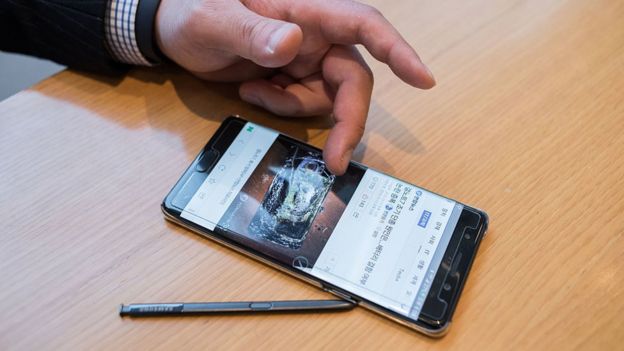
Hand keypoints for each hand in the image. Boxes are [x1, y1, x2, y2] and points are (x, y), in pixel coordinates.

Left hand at [155, 0, 434, 174]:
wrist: (171, 28)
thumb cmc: (190, 10)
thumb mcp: (212, 18)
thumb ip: (251, 31)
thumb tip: (293, 45)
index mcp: (306, 9)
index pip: (363, 24)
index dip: (397, 50)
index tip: (424, 80)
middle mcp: (314, 35)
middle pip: (353, 79)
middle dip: (348, 120)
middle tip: (337, 161)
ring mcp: (305, 59)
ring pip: (329, 98)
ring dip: (297, 109)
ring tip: (254, 94)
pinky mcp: (293, 78)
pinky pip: (303, 105)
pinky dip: (281, 107)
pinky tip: (251, 92)